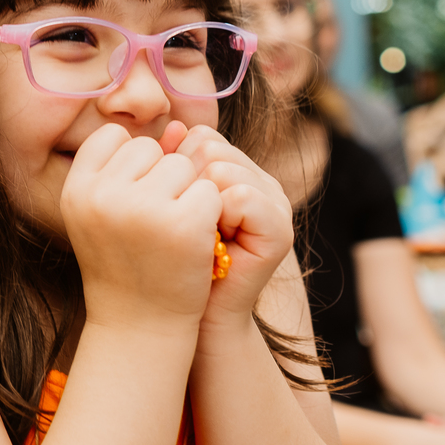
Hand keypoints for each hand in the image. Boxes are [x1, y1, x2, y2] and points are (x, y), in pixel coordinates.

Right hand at [61, 121, 222, 333]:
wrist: (140, 327)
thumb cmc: (124, 263)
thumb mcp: (106, 212)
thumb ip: (130, 168)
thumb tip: (179, 127)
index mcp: (76, 189)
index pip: (113, 137)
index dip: (132, 165)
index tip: (131, 202)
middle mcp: (102, 195)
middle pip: (151, 148)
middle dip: (162, 179)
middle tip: (153, 225)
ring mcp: (142, 208)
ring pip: (183, 166)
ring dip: (188, 194)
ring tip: (172, 233)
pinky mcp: (182, 223)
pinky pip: (210, 190)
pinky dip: (210, 214)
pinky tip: (195, 242)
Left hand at [172, 125, 293, 324]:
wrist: (191, 317)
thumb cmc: (169, 260)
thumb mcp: (164, 205)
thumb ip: (169, 165)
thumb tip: (172, 127)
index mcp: (235, 170)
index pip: (201, 136)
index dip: (174, 165)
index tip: (167, 205)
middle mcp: (260, 180)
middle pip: (210, 147)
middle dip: (183, 183)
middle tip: (180, 224)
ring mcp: (275, 203)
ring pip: (223, 168)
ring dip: (197, 203)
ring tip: (195, 235)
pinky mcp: (279, 229)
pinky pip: (242, 195)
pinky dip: (218, 217)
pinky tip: (209, 242)